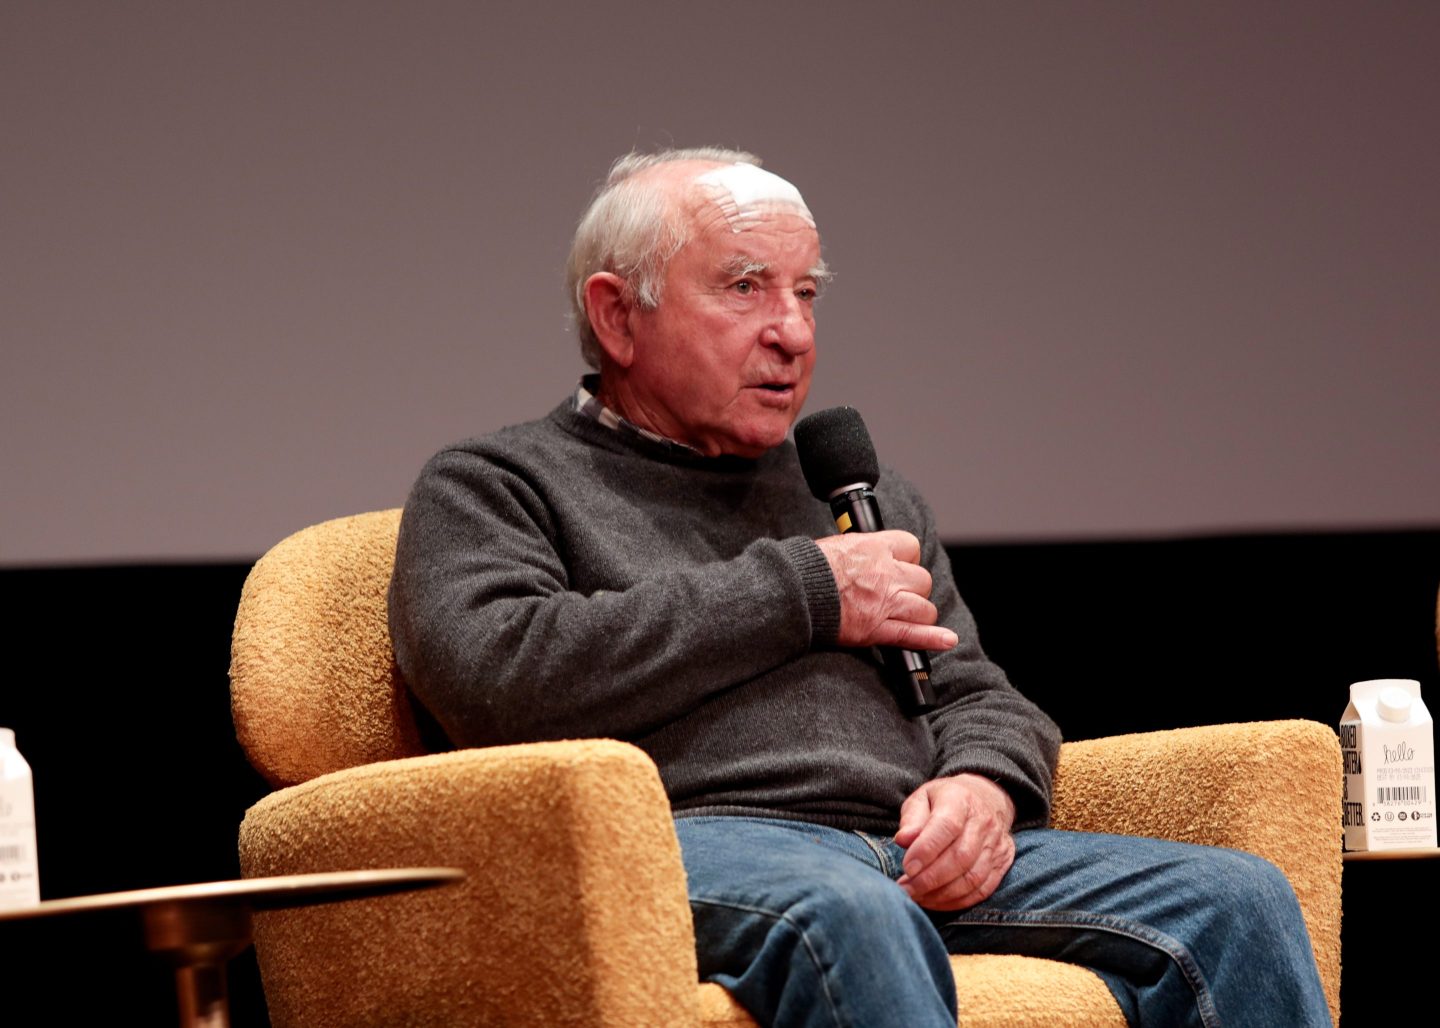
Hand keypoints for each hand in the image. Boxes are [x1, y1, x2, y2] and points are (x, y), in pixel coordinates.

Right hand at [815, 530, 957, 651]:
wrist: (793, 592)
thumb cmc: (807, 568)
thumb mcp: (838, 545)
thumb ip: (863, 550)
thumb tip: (870, 552)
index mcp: (874, 548)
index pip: (911, 546)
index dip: (908, 558)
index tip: (900, 565)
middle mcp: (885, 574)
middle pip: (922, 579)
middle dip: (913, 588)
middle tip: (897, 593)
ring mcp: (883, 603)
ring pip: (923, 608)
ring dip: (918, 612)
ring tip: (905, 615)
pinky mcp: (876, 629)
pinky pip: (912, 634)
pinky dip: (932, 638)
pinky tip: (947, 639)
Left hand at [894, 774, 1016, 910]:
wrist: (985, 799)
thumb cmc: (944, 802)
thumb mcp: (922, 799)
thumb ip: (911, 819)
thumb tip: (902, 840)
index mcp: (961, 800)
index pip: (947, 826)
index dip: (926, 850)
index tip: (907, 868)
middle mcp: (984, 822)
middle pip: (961, 857)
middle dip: (930, 879)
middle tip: (906, 889)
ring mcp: (997, 844)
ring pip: (973, 878)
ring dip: (942, 894)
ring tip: (917, 896)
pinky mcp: (1002, 863)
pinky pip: (982, 890)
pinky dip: (957, 902)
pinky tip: (936, 901)